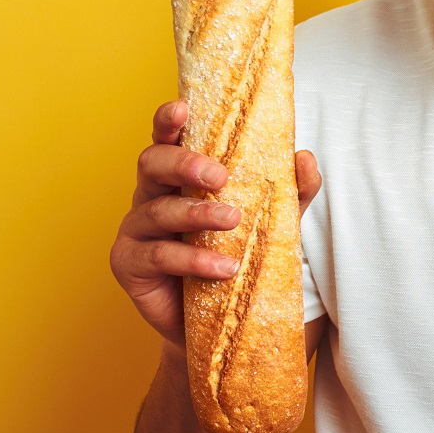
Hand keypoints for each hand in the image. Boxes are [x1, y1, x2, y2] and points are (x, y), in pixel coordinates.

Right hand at [109, 100, 321, 346]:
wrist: (221, 323)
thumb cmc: (239, 259)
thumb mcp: (274, 224)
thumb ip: (292, 193)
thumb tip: (304, 158)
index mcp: (178, 177)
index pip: (168, 139)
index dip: (168, 120)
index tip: (182, 108)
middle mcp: (151, 195)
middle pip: (151, 163)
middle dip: (184, 163)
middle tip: (220, 176)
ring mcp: (135, 230)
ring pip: (156, 210)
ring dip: (196, 213)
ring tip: (233, 220)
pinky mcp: (129, 265)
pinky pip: (158, 256)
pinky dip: (193, 259)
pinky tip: (223, 266)